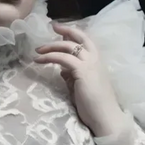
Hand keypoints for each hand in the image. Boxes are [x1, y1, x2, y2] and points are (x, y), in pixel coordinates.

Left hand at [35, 21, 128, 138]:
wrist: (105, 117)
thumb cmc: (95, 106)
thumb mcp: (81, 86)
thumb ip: (73, 76)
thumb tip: (62, 70)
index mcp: (98, 62)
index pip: (86, 42)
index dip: (74, 34)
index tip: (61, 31)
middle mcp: (95, 59)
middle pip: (80, 37)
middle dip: (66, 30)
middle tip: (52, 26)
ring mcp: (90, 64)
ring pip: (69, 46)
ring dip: (51, 46)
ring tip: (38, 50)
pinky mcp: (82, 71)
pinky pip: (63, 58)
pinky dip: (49, 57)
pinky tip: (39, 60)